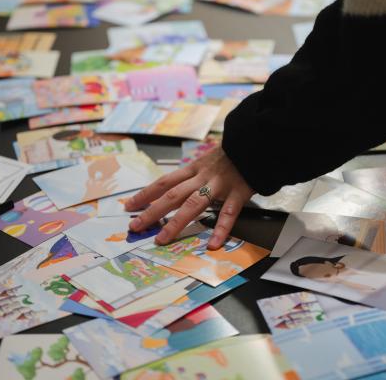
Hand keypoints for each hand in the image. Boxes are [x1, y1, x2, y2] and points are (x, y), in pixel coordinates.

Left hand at [125, 146, 253, 249]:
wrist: (256, 142)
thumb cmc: (231, 155)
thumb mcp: (207, 161)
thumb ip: (193, 175)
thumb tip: (176, 190)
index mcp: (193, 169)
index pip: (164, 182)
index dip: (145, 194)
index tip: (129, 206)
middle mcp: (202, 177)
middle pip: (173, 195)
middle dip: (152, 211)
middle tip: (136, 227)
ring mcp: (219, 185)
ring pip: (194, 205)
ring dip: (176, 223)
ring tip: (162, 239)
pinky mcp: (238, 192)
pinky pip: (228, 213)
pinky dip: (221, 229)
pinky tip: (212, 244)